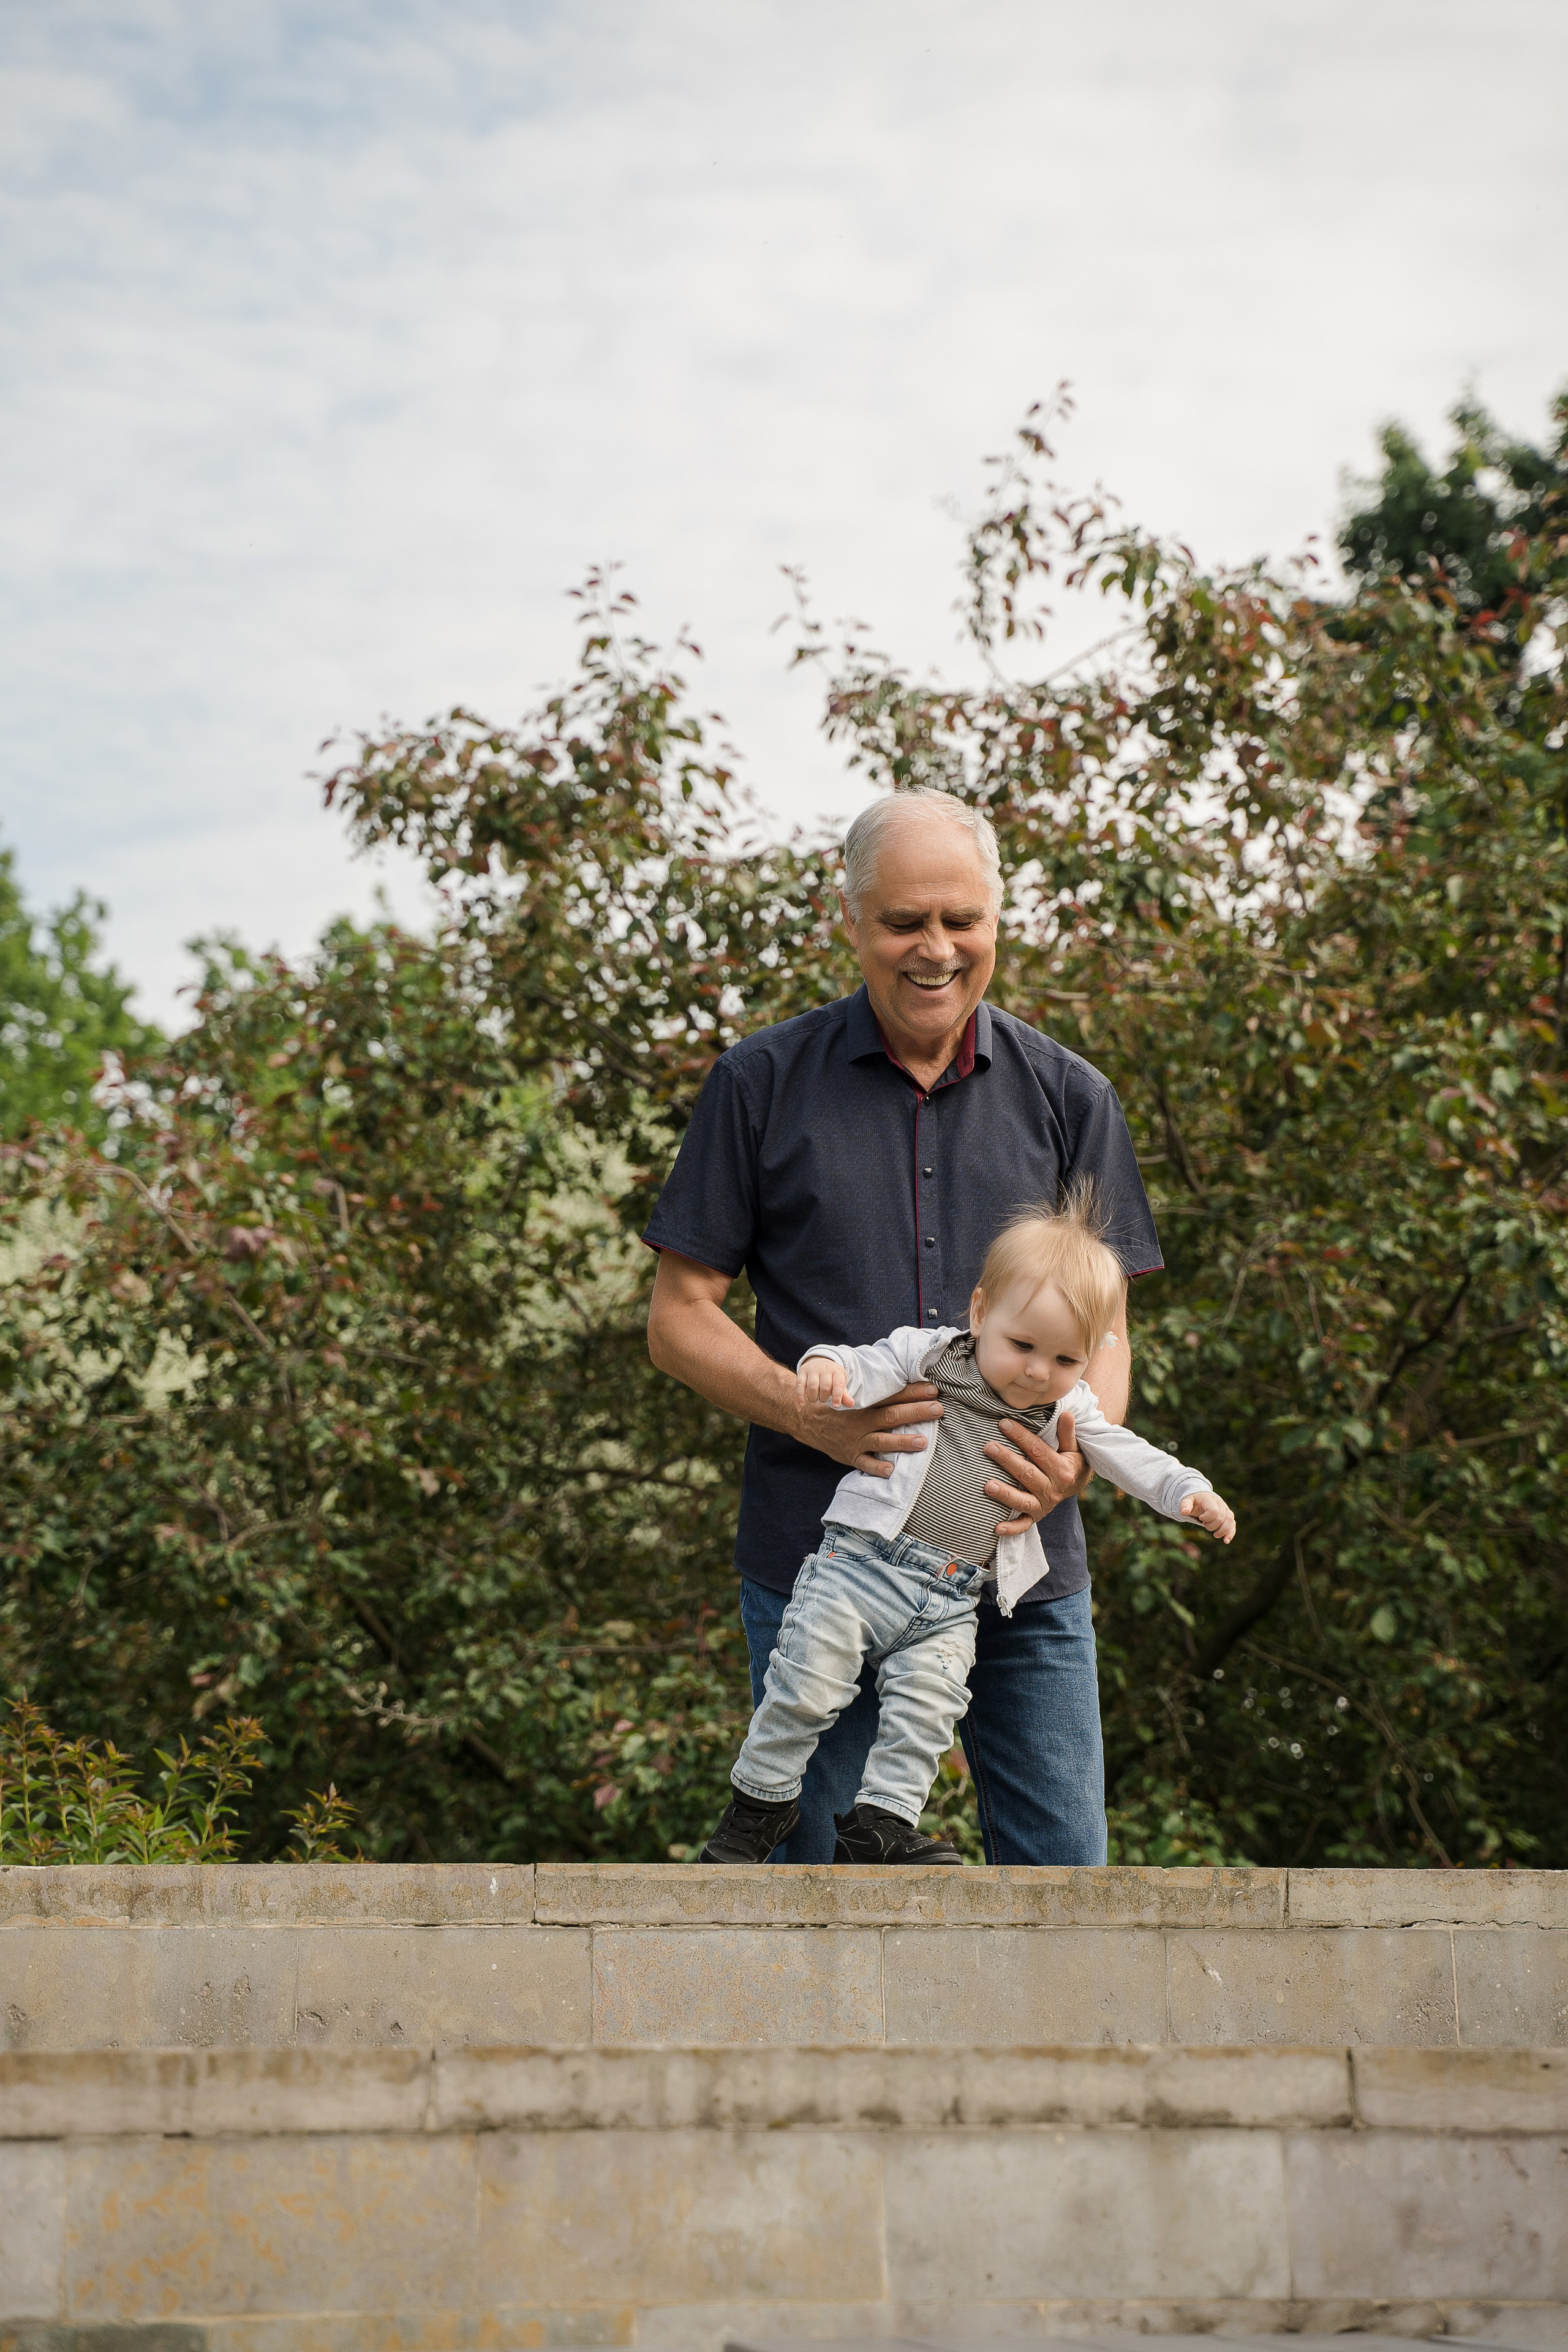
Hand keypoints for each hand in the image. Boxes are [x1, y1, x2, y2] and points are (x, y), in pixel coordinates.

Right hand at [793, 1381, 942, 1474]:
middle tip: (938, 1410)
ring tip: (923, 1442)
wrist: (806, 1419)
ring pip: (881, 1441)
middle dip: (916, 1412)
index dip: (913, 1393)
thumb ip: (878, 1393)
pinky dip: (877, 1468)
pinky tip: (891, 1470)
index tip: (933, 1389)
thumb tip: (909, 1386)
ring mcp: (856, 1440)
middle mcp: (861, 1421)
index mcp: (864, 1403)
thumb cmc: (838, 1405)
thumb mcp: (854, 1394)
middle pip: (891, 1416)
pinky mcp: (850, 1456)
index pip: (892, 1396)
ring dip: (902, 1442)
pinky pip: (864, 1464)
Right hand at [797, 1356, 851, 1407]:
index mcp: (837, 1371)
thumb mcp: (839, 1383)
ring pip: (812, 1386)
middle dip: (824, 1397)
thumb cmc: (832, 1377)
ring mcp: (812, 1369)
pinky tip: (802, 1404)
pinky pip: (800, 1385)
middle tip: (823, 1399)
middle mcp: (825, 1369)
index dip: (838, 1396)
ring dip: (813, 1398)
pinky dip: (800, 1396)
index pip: (838, 1384)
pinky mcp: (802, 1372)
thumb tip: (852, 1404)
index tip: (836, 1405)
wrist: (819, 1361)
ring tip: (815, 1399)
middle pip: (825, 1387)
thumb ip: (845, 1395)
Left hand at [983, 1410, 1086, 1536]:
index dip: (1021, 1437)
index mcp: (1062, 1470)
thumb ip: (1067, 1432)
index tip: (1003, 1423)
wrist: (1076, 1484)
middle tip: (989, 1447)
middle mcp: (1053, 1490)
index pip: (1038, 1451)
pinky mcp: (1036, 1517)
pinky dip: (1011, 1529)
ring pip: (1022, 1500)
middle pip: (1027, 1474)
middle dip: (1007, 1460)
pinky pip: (1023, 1525)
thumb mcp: (1072, 1446)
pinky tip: (995, 1528)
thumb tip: (1065, 1414)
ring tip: (987, 1485)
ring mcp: (1044, 1505)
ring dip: (1005, 1494)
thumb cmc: (1069, 1459)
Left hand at [1181, 1489, 1235, 1543]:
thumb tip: (1183, 1512)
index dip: (1207, 1518)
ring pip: (1230, 1521)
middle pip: (1221, 1518)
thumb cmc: (1194, 1501)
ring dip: (1223, 1530)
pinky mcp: (1228, 1516)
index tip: (1200, 1518)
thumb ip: (1185, 1505)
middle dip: (1212, 1525)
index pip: (1214, 1510)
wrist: (1201, 1498)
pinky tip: (1226, 1541)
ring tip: (1215, 1535)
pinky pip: (1232, 1525)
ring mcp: (1225, 1510)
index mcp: (1210, 1499)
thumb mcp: (1187, 1501)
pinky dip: (1230, 1533)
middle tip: (1204, 1524)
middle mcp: (1220, 1503)